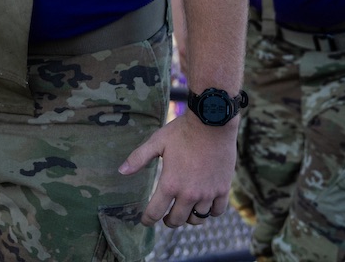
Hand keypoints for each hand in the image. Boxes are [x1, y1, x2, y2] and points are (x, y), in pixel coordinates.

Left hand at [120, 112, 236, 226]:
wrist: (213, 122)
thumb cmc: (183, 131)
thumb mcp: (157, 141)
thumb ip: (139, 158)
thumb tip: (121, 171)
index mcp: (170, 184)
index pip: (155, 213)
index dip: (148, 220)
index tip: (146, 221)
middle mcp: (189, 194)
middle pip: (176, 220)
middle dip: (168, 221)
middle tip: (166, 216)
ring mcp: (208, 193)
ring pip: (197, 219)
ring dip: (189, 218)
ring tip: (185, 211)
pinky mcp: (223, 188)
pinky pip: (217, 211)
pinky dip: (210, 212)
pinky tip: (205, 205)